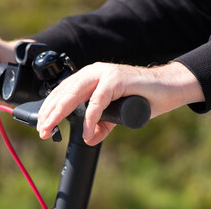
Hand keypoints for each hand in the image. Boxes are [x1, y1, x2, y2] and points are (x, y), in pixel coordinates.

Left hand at [37, 62, 204, 145]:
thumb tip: (88, 138)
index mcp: (89, 77)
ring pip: (74, 94)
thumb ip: (100, 123)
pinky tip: (87, 133)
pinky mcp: (116, 79)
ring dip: (60, 114)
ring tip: (51, 130)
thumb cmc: (141, 98)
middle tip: (42, 131)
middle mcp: (93, 72)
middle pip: (64, 93)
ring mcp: (104, 73)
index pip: (62, 92)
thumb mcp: (115, 113)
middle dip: (49, 113)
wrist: (168, 88)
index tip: (42, 125)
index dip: (49, 108)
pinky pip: (98, 101)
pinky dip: (91, 118)